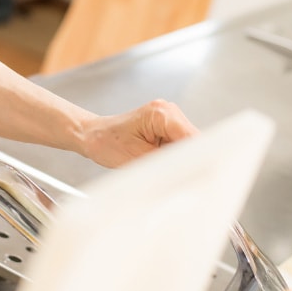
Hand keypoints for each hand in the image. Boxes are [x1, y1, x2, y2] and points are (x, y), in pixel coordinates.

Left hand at [82, 98, 198, 168]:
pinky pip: (180, 145)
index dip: (198, 160)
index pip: (193, 139)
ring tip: (165, 170)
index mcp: (162, 113)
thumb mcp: (139, 159)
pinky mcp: (167, 126)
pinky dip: (175, 158)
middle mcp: (169, 110)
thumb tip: (191, 174)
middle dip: (190, 161)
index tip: (198, 179)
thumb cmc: (107, 143)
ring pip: (190, 145)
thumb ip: (168, 164)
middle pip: (195, 141)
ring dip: (182, 161)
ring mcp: (169, 117)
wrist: (92, 136)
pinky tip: (163, 165)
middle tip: (180, 180)